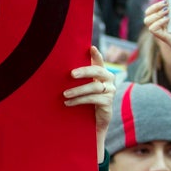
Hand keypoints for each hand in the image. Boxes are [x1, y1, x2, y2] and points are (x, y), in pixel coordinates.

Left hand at [63, 47, 115, 161]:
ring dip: (78, 90)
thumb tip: (60, 70)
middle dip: (84, 71)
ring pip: (94, 87)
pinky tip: (68, 103)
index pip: (99, 62)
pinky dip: (79, 100)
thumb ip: (77, 79)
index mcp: (102, 74)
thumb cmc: (85, 102)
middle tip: (71, 74)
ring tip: (65, 94)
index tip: (91, 48)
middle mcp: (108, 80)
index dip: (96, 55)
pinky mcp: (108, 103)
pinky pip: (93, 99)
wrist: (95, 123)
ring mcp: (110, 91)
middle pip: (98, 72)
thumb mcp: (82, 89)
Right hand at [144, 0, 170, 60]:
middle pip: (148, 12)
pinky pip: (152, 29)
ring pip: (147, 20)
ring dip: (156, 13)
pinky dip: (158, 22)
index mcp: (168, 18)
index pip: (157, 6)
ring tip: (168, 12)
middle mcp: (163, 24)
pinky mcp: (165, 38)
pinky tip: (168, 20)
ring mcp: (163, 31)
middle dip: (155, 6)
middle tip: (167, 5)